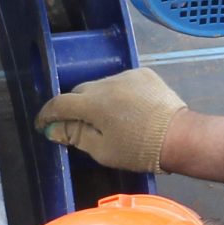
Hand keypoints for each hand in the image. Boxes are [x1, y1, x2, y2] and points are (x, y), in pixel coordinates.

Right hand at [37, 66, 185, 173]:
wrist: (179, 137)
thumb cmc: (138, 150)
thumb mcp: (102, 150)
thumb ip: (75, 136)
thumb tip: (53, 129)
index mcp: (92, 103)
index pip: (59, 103)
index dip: (47, 115)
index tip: (43, 124)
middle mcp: (105, 82)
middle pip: (79, 92)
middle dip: (75, 107)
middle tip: (79, 125)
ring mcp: (126, 75)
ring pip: (101, 86)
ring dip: (98, 99)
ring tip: (109, 119)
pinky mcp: (143, 74)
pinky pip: (122, 82)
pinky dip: (119, 94)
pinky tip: (128, 109)